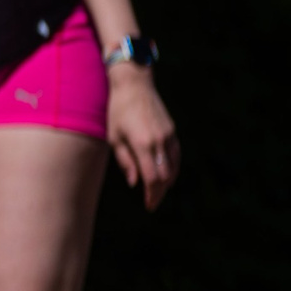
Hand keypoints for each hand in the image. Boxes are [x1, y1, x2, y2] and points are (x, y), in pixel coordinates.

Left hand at [106, 65, 179, 209]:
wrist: (134, 84)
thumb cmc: (118, 110)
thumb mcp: (114, 137)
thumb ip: (125, 161)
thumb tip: (134, 183)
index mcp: (142, 143)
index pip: (152, 178)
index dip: (152, 195)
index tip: (148, 205)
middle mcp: (159, 141)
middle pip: (165, 176)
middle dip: (159, 192)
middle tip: (152, 203)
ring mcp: (168, 135)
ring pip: (174, 167)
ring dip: (167, 182)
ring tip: (157, 192)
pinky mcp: (172, 131)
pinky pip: (176, 155)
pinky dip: (173, 168)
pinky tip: (166, 175)